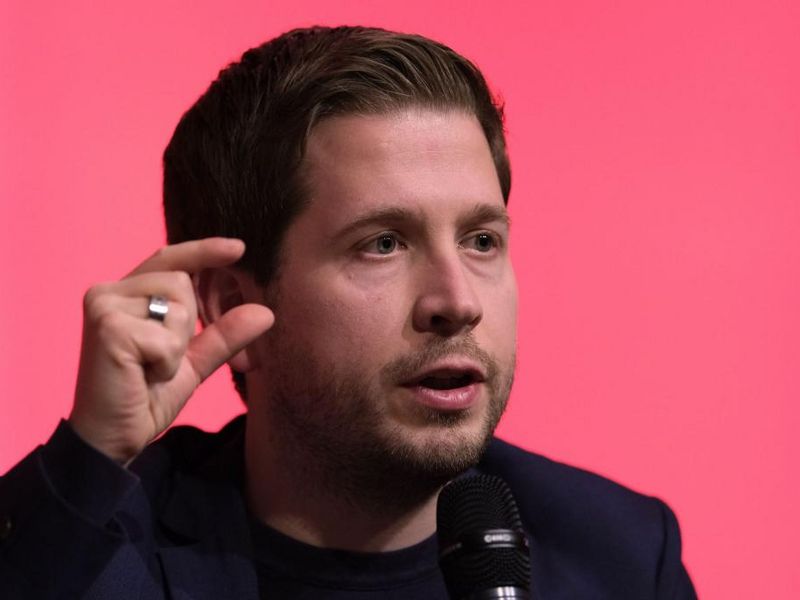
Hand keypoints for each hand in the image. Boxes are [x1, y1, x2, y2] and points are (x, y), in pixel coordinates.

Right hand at [68, 238, 273, 463]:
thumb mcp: (192, 361)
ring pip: (179, 307)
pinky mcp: (108, 328)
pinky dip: (168, 364)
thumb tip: (265, 312)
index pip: (170, 260)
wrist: (113, 437)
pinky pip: (169, 338)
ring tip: (150, 368)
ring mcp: (104, 306)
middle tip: (159, 360)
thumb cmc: (145, 397)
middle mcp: (108, 292)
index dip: (204, 251)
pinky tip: (144, 377)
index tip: (239, 248)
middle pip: (181, 283)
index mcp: (124, 294)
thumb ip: (224, 334)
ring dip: (177, 347)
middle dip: (186, 326)